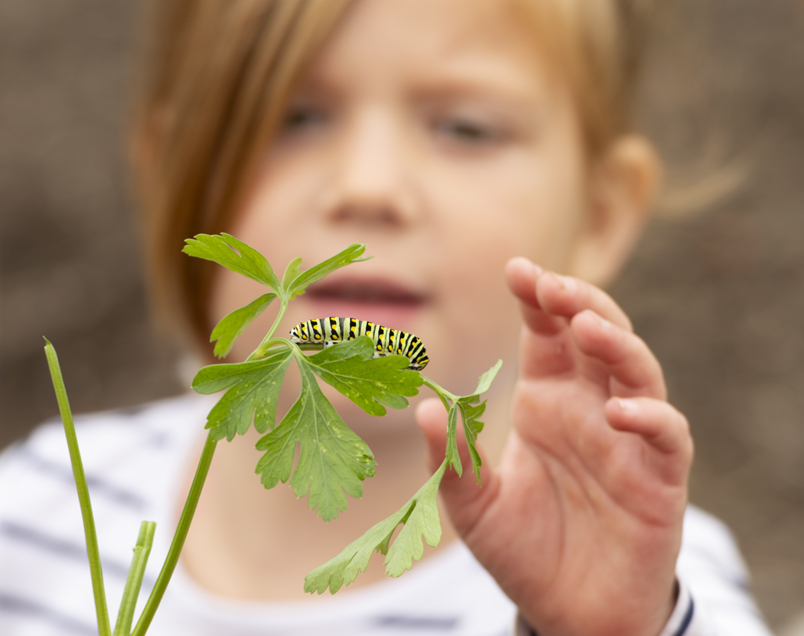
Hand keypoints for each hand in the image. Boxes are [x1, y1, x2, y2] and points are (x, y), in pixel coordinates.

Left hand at [417, 257, 692, 635]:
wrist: (566, 611)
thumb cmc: (523, 549)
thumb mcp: (473, 505)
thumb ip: (453, 459)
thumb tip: (427, 407)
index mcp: (547, 400)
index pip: (547, 335)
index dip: (537, 300)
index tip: (517, 270)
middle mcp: (589, 409)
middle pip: (598, 336)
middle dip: (580, 303)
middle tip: (552, 286)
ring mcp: (628, 440)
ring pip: (638, 372)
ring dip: (617, 344)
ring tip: (587, 327)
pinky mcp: (658, 478)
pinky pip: (667, 436)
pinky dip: (651, 418)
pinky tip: (620, 413)